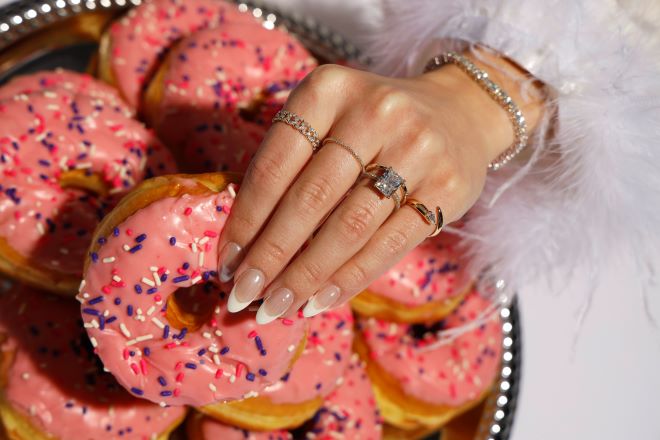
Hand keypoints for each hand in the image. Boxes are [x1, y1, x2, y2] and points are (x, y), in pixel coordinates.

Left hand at [217, 50, 542, 322]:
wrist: (461, 111)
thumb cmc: (374, 124)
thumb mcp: (328, 118)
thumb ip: (291, 163)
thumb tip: (245, 244)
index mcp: (330, 88)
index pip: (276, 162)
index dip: (247, 218)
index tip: (226, 261)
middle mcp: (375, 113)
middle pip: (311, 198)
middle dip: (271, 256)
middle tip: (243, 296)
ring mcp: (417, 149)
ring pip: (349, 227)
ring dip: (305, 276)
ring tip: (276, 306)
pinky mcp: (447, 187)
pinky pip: (389, 244)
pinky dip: (348, 279)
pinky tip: (318, 302)